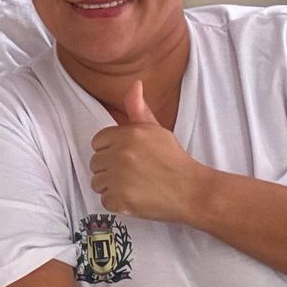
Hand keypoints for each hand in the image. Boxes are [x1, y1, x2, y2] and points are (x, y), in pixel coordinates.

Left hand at [89, 81, 206, 222]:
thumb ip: (138, 110)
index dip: (111, 150)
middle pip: (95, 162)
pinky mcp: (120, 199)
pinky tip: (134, 197)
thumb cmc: (173, 159)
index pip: (98, 142)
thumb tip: (134, 84)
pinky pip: (104, 201)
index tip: (127, 157)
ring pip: (97, 182)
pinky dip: (117, 202)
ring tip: (133, 185)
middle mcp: (120, 154)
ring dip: (111, 186)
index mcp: (127, 135)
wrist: (190, 189)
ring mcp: (118, 178)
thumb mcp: (156, 130)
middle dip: (110, 168)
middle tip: (132, 172)